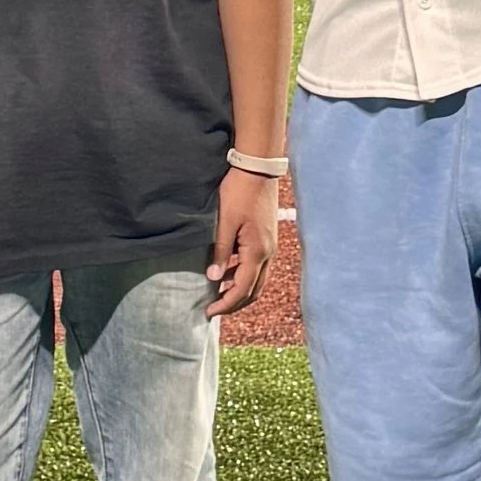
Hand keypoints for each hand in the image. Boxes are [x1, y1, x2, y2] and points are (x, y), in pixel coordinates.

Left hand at [204, 166, 279, 317]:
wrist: (258, 169)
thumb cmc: (239, 192)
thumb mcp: (225, 222)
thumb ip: (220, 251)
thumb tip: (214, 278)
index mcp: (257, 251)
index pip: (242, 289)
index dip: (226, 304)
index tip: (209, 312)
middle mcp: (268, 253)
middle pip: (254, 290)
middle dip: (235, 303)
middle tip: (214, 309)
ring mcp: (270, 246)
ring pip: (258, 280)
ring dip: (240, 290)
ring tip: (219, 294)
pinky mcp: (268, 239)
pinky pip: (258, 266)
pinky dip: (244, 275)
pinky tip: (228, 272)